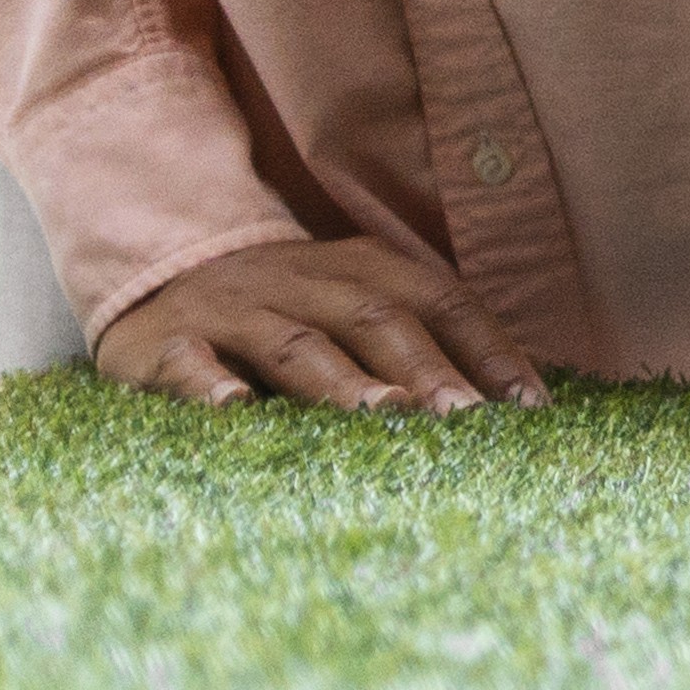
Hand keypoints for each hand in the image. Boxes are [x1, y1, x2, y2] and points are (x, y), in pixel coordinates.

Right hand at [92, 235, 543, 414]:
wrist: (158, 274)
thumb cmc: (285, 312)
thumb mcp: (353, 309)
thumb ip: (421, 343)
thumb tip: (513, 402)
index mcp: (364, 270)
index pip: (442, 302)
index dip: (489, 349)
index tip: (530, 406)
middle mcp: (305, 282)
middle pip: (376, 321)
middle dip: (427, 370)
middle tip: (467, 418)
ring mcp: (235, 310)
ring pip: (296, 343)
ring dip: (342, 380)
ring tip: (384, 413)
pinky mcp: (166, 342)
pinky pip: (189, 361)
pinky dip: (211, 383)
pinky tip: (235, 408)